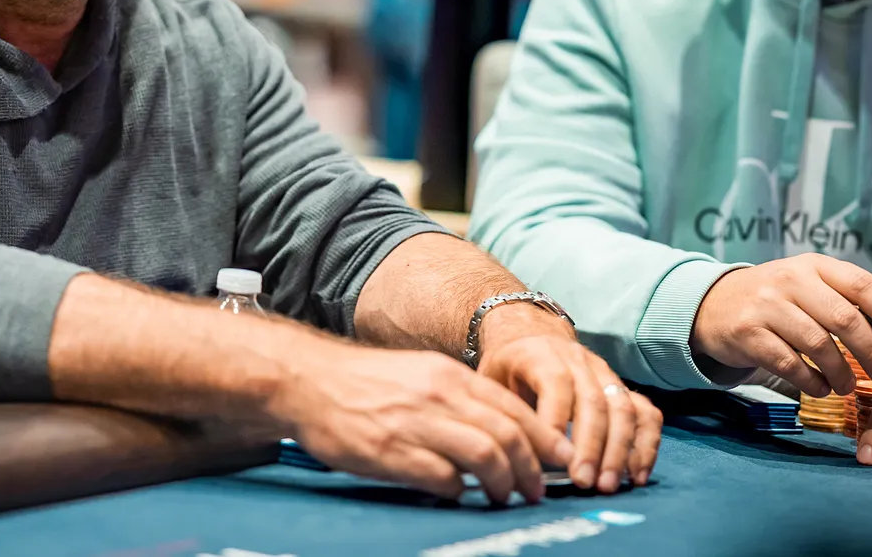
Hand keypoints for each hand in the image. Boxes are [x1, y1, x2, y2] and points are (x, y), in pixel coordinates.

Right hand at [271, 340, 575, 504]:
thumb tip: (502, 430)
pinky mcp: (391, 452)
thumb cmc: (366, 382)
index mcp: (448, 375)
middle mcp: (438, 395)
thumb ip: (459, 398)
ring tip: (503, 497)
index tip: (563, 460)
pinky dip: (458, 491)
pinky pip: (443, 479)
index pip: (514, 408)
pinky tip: (456, 494)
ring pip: (485, 455)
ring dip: (503, 484)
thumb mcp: (420, 374)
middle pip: (508, 435)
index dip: (546, 439)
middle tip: (536, 490)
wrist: (309, 380)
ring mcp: (415, 423)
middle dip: (532, 469)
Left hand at [475, 302, 661, 491]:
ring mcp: (605, 372)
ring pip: (623, 408)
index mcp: (540, 354)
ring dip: (619, 451)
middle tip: (583, 482)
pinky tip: (636, 475)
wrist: (529, 336)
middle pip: (594, 400)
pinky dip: (646, 445)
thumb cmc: (506, 369)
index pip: (556, 383)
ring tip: (608, 485)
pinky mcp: (623, 388)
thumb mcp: (490, 381)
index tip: (553, 459)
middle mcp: (578, 359)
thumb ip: (503, 412)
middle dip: (591, 446)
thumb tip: (517, 457)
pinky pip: (646, 413)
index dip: (557, 420)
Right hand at [692, 255, 871, 396]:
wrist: (712, 304)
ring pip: (818, 344)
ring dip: (841, 372)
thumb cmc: (774, 298)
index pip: (859, 283)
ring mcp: (765, 306)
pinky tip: (820, 388)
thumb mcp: (806, 285)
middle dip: (871, 351)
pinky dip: (811, 382)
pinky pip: (789, 364)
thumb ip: (843, 299)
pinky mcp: (747, 334)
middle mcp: (789, 280)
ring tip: (848, 387)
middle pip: (843, 318)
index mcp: (811, 265)